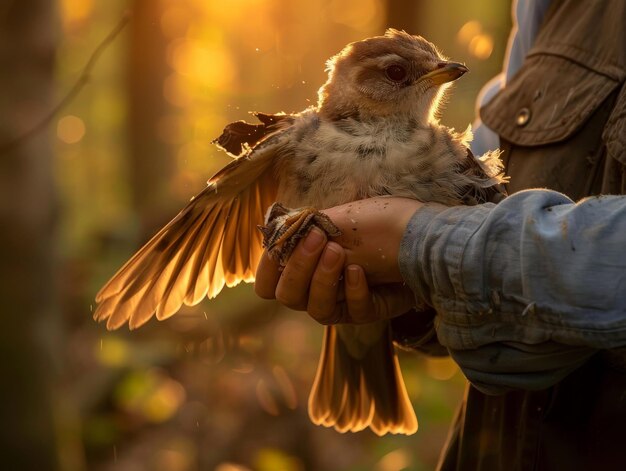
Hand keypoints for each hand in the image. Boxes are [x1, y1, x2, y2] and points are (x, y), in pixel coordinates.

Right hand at [254, 197, 422, 323]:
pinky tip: (359, 270)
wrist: (414, 235)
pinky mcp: (364, 312)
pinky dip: (353, 290)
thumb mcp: (334, 221)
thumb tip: (277, 229)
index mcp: (300, 269)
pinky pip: (353, 310)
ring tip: (339, 252)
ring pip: (316, 309)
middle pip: (287, 295)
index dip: (266, 270)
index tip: (281, 245)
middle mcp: (313, 291)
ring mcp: (339, 304)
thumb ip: (304, 228)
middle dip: (298, 267)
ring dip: (324, 279)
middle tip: (318, 239)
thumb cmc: (370, 224)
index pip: (267, 284)